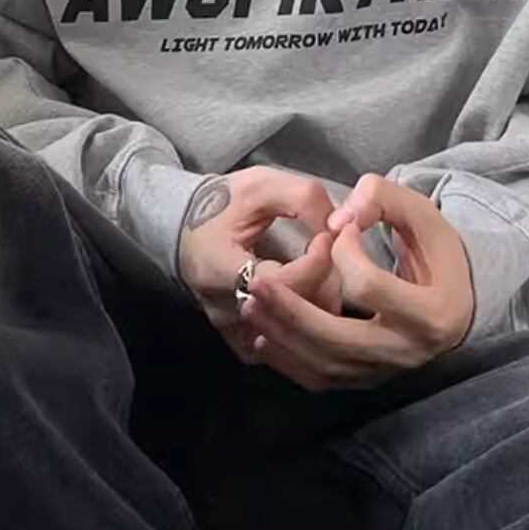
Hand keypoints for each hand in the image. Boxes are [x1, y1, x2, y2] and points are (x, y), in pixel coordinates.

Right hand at [179, 168, 340, 362]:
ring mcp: (232, 331)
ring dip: (319, 305)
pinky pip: (283, 346)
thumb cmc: (225, 203)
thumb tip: (340, 227)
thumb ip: (303, 199)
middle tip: (333, 256)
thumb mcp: (262, 184)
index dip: (317, 260)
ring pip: (292, 335)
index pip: (284, 282)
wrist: (189, 226)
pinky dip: (303, 324)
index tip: (326, 236)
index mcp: (218, 268)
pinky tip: (309, 298)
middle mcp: (223, 309)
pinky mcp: (240, 341)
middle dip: (326, 283)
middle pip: (292, 314)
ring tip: (325, 274)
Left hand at [240, 174, 473, 391]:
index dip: (345, 255)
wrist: (454, 302)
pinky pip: (321, 380)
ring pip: (325, 366)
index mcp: (431, 311)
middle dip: (293, 311)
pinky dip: (288, 360)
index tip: (338, 232)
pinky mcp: (367, 379)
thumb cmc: (436, 251)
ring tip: (252, 304)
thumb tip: (336, 221)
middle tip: (257, 283)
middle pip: (339, 340)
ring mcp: (386, 372)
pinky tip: (263, 334)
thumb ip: (380, 199)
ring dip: (283, 336)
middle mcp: (408, 352)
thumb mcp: (419, 212)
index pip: (370, 288)